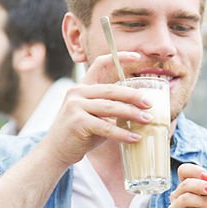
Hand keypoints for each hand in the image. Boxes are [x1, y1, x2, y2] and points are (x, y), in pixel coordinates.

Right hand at [39, 52, 154, 167]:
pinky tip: (135, 138)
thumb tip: (141, 108)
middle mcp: (78, 92)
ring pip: (111, 107)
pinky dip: (122, 134)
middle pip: (111, 89)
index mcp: (83, 87)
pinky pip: (106, 127)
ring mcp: (76, 106)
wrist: (56, 151)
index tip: (138, 56)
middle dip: (133, 96)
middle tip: (150, 103)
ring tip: (148, 120)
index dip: (119, 58)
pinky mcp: (78, 122)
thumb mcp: (96, 116)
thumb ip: (112, 109)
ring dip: (132, 114)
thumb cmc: (81, 134)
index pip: (100, 64)